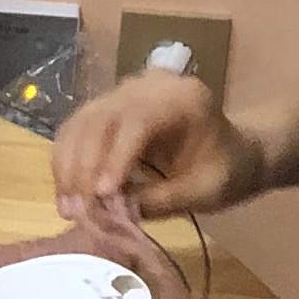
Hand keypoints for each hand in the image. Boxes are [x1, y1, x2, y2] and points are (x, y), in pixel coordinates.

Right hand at [53, 71, 270, 218]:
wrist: (231, 152)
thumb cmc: (225, 170)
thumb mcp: (205, 191)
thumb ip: (163, 199)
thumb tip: (114, 212)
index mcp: (183, 98)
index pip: (138, 120)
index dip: (115, 157)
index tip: (102, 194)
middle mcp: (147, 86)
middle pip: (100, 118)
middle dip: (83, 166)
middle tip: (77, 209)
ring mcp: (123, 93)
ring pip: (79, 123)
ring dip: (67, 166)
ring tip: (67, 207)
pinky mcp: (107, 107)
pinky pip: (76, 130)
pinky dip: (67, 162)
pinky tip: (67, 193)